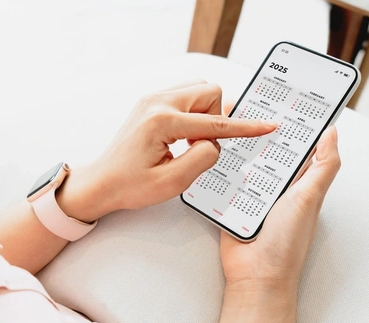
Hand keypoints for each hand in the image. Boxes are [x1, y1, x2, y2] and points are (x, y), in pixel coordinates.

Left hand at [57, 80, 276, 221]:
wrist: (101, 182)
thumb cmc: (129, 185)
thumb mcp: (172, 182)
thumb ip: (202, 158)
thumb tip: (214, 142)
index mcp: (162, 121)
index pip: (216, 122)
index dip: (245, 127)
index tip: (266, 126)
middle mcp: (156, 101)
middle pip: (209, 92)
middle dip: (216, 118)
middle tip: (201, 146)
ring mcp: (152, 98)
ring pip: (199, 90)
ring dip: (205, 114)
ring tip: (189, 142)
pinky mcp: (151, 102)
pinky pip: (185, 95)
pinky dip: (193, 113)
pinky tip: (182, 136)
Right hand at [220, 113, 340, 294]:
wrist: (255, 276)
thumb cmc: (286, 243)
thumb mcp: (310, 198)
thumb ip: (323, 166)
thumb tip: (332, 133)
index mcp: (298, 182)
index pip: (295, 146)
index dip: (291, 124)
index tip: (282, 101)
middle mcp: (275, 186)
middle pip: (264, 150)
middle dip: (255, 132)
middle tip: (244, 106)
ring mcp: (251, 195)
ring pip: (241, 162)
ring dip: (234, 150)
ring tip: (223, 126)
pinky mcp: (230, 204)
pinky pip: (222, 181)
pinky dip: (217, 171)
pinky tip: (211, 155)